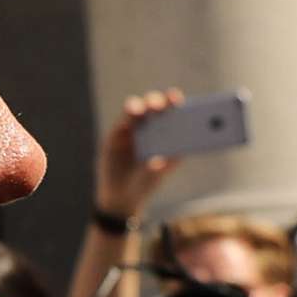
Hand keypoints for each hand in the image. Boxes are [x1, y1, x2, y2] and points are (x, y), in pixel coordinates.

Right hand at [95, 89, 185, 220]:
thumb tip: (167, 155)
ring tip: (145, 109)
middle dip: (161, 101)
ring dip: (141, 106)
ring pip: (137, 109)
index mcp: (167, 133)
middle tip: (166, 102)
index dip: (176, 103)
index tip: (180, 100)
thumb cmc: (146, 182)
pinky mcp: (116, 135)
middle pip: (156, 106)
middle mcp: (150, 126)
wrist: (122, 196)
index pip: (173, 112)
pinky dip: (126, 118)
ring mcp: (132, 129)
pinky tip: (130, 119)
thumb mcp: (157, 175)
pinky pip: (121, 122)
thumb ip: (161, 164)